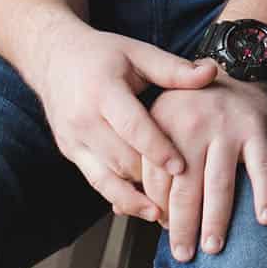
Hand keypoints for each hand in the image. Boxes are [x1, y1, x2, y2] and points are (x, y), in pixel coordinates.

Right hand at [31, 22, 218, 220]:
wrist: (54, 57)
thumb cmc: (103, 54)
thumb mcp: (138, 53)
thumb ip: (174, 69)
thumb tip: (211, 73)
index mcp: (103, 91)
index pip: (132, 127)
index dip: (158, 149)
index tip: (182, 168)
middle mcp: (83, 119)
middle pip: (121, 158)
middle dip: (152, 180)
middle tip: (185, 198)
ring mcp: (73, 139)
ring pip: (107, 177)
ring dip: (137, 196)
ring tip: (168, 214)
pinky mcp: (70, 153)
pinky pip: (96, 182)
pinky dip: (119, 197)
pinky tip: (144, 208)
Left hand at [138, 74, 266, 259]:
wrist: (240, 72)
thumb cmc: (195, 109)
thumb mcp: (161, 123)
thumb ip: (145, 164)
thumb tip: (120, 209)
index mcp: (163, 122)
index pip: (155, 177)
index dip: (158, 209)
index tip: (165, 229)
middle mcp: (193, 123)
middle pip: (185, 185)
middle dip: (183, 225)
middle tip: (184, 254)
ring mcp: (228, 126)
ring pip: (220, 183)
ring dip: (217, 219)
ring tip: (214, 246)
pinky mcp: (258, 129)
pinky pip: (262, 167)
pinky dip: (265, 194)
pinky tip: (264, 219)